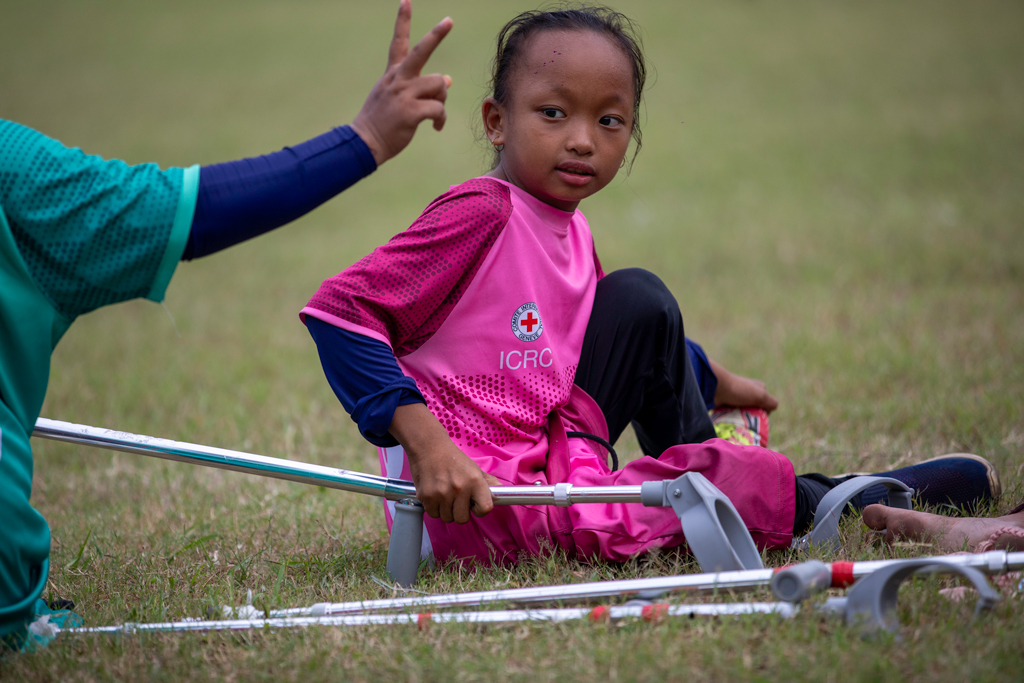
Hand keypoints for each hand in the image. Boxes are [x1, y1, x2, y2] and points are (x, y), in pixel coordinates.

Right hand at [350, 0, 452, 165]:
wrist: (365, 143)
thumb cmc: (382, 122)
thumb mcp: (397, 99)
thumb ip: (420, 87)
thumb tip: (448, 79)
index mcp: (392, 74)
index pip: (398, 42)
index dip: (402, 20)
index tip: (406, 0)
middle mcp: (397, 79)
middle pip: (421, 51)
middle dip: (436, 34)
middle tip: (449, 20)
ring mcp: (403, 94)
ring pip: (439, 84)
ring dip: (442, 99)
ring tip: (435, 113)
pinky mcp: (410, 112)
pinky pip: (439, 109)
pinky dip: (441, 119)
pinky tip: (435, 127)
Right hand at [390, 403, 498, 523]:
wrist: (429, 447)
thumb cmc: (453, 458)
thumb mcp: (474, 468)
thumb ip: (488, 482)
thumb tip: (501, 494)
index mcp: (475, 481)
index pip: (485, 508)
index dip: (479, 510)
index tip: (474, 505)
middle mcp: (460, 488)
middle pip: (462, 519)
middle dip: (460, 512)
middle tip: (456, 500)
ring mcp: (442, 493)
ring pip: (447, 518)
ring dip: (446, 510)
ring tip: (445, 494)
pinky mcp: (427, 496)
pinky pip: (433, 514)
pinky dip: (434, 508)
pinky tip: (436, 495)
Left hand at [709, 359, 778, 412]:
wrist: (714, 387)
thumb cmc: (739, 390)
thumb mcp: (761, 395)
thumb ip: (771, 402)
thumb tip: (770, 410)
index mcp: (758, 388)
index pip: (766, 406)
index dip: (763, 413)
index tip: (756, 414)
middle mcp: (748, 392)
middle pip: (753, 411)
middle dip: (750, 417)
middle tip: (744, 418)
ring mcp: (736, 398)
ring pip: (742, 414)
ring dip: (740, 418)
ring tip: (735, 419)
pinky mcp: (725, 403)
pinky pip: (732, 414)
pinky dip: (731, 418)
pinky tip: (728, 418)